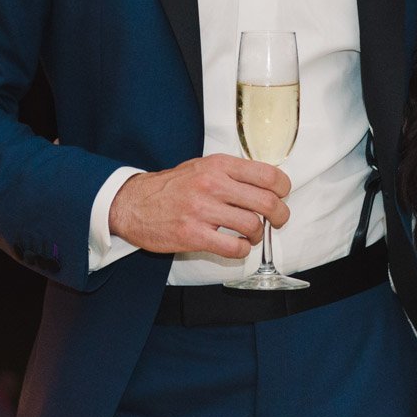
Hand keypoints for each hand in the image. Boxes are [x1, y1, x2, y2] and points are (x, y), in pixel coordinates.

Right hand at [110, 154, 290, 256]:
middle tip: (277, 220)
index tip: (281, 195)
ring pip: (252, 226)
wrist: (134, 203)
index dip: (283, 187)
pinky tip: (237, 246)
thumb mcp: (201, 166)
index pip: (267, 174)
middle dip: (280, 215)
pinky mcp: (193, 235)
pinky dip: (242, 250)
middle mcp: (212, 185)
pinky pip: (233, 247)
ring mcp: (202, 210)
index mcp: (217, 165)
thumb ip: (231, 172)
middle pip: (266, 202)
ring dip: (257, 234)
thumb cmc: (171, 186)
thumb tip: (265, 181)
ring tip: (250, 234)